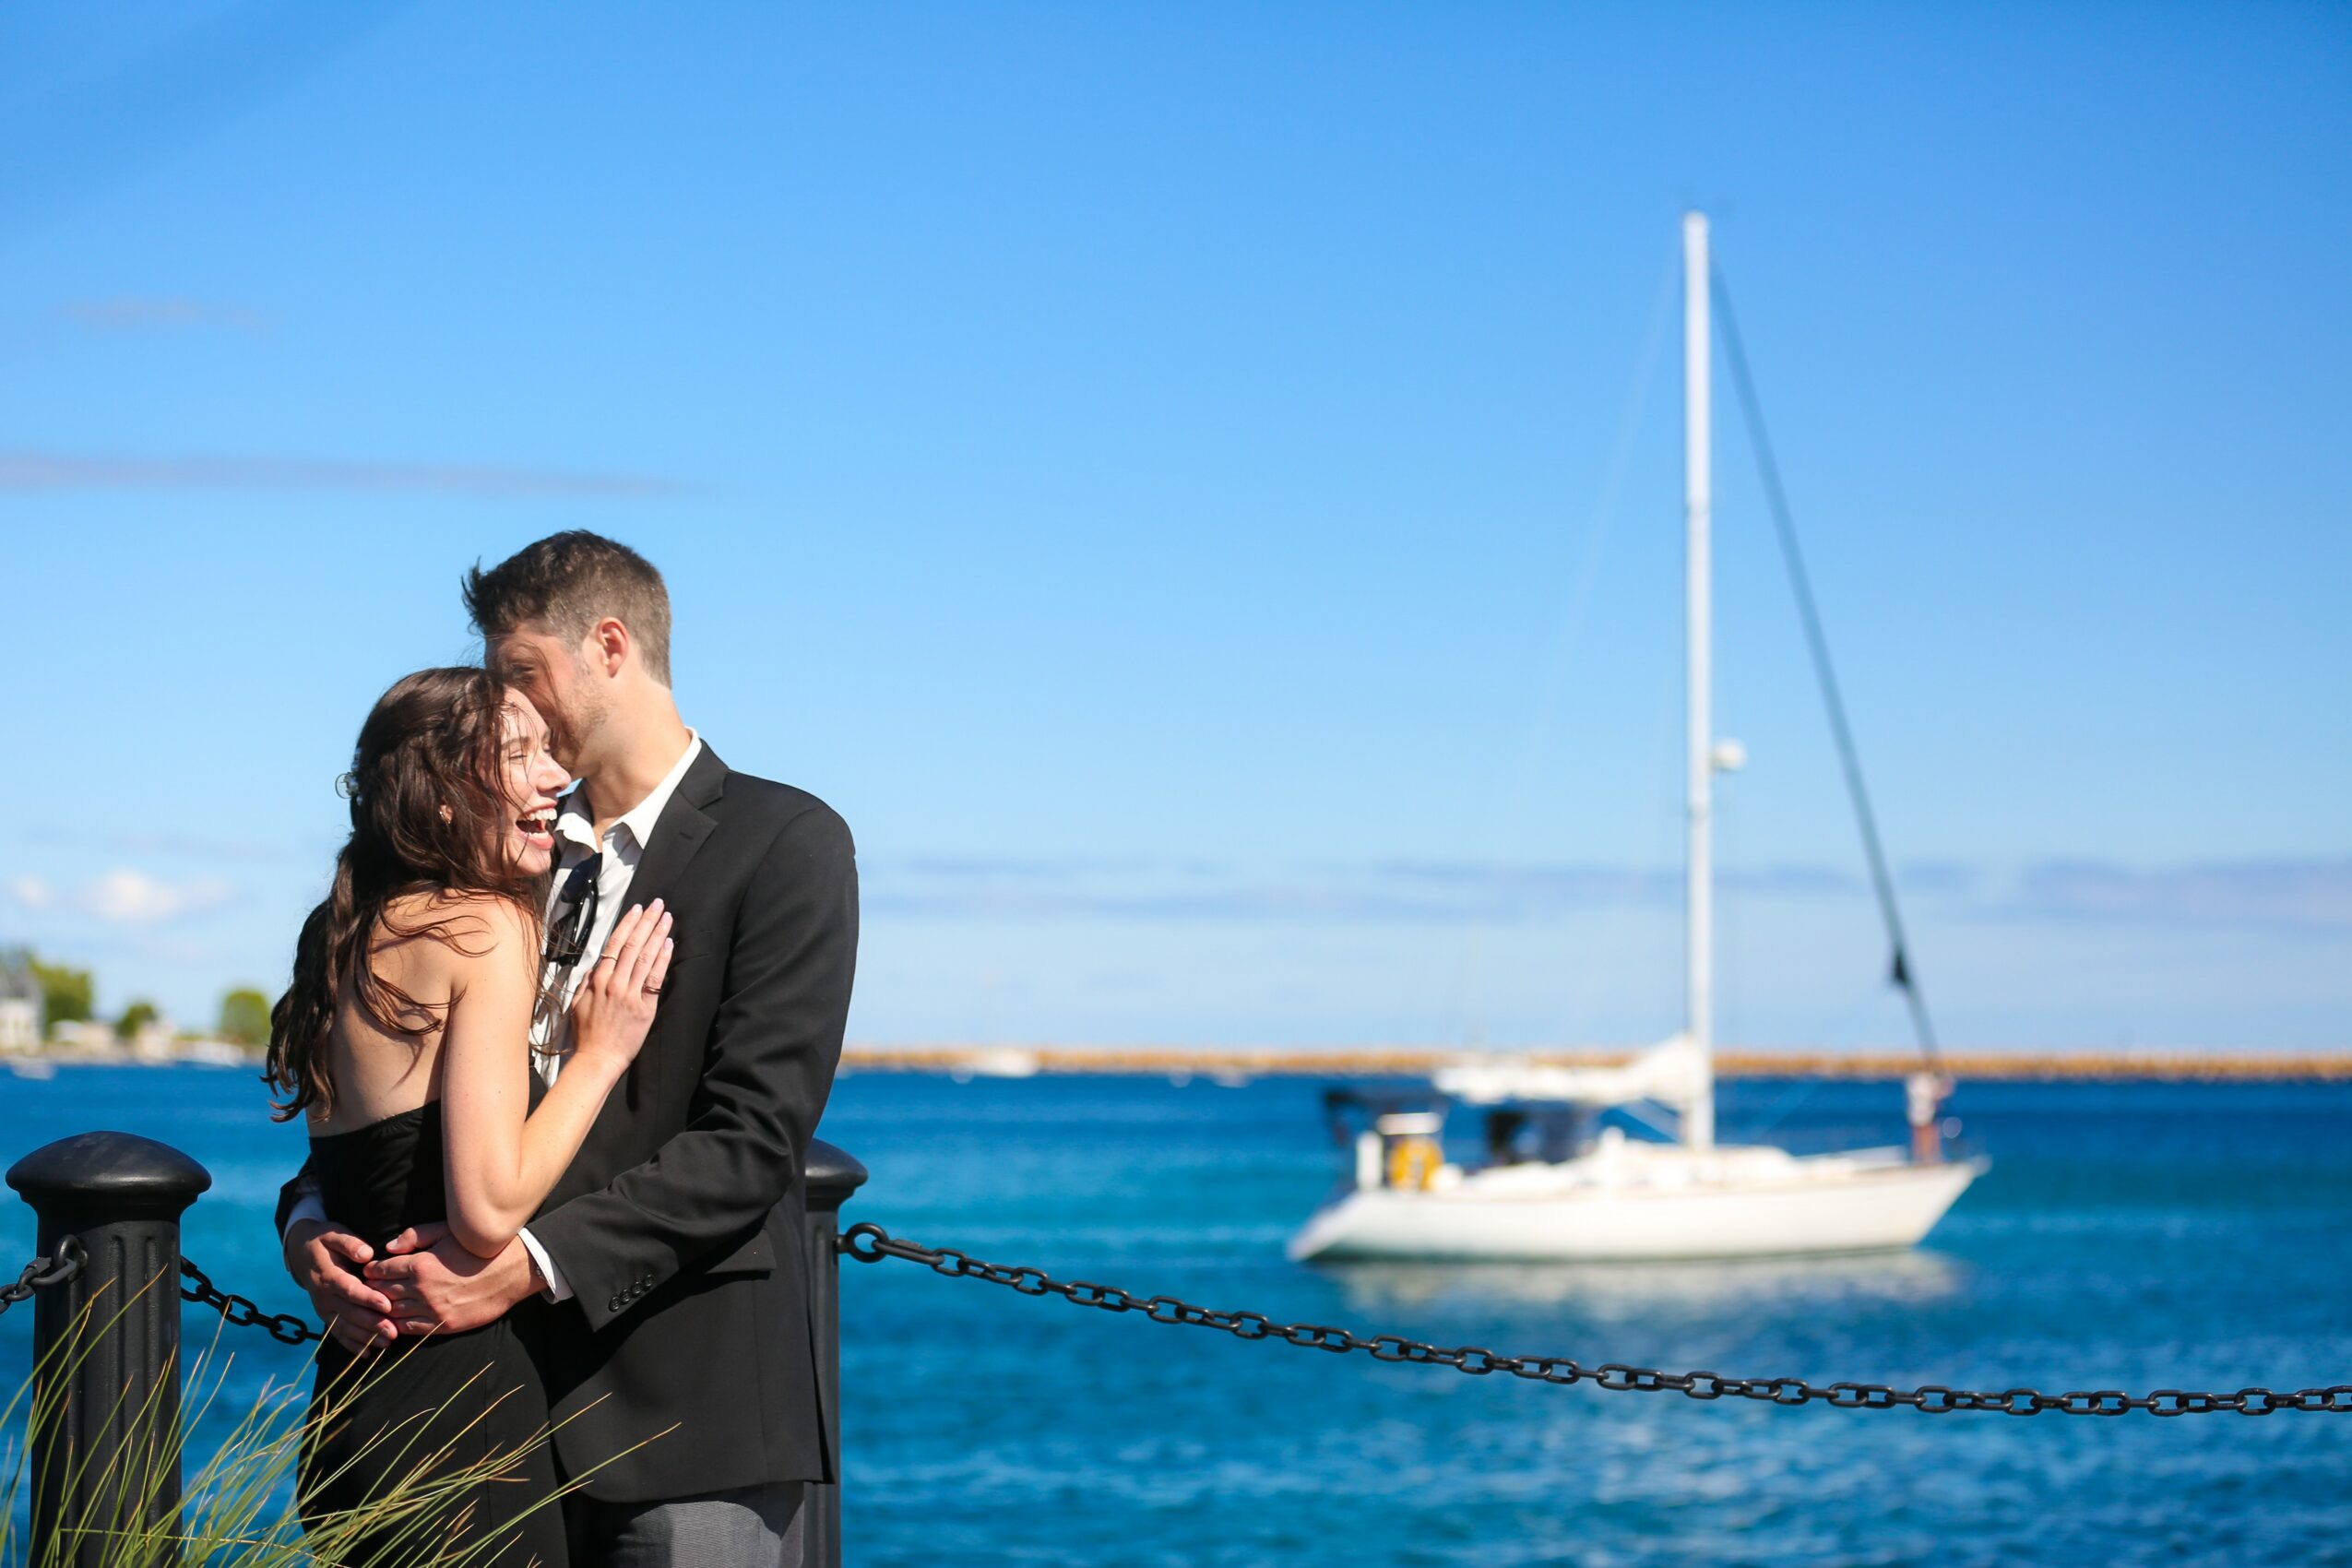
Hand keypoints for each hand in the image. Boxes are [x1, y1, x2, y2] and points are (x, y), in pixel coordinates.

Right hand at [284, 1217, 396, 1349]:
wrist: (301, 1253)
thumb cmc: (325, 1241)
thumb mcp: (334, 1233)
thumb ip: (350, 1243)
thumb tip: (366, 1254)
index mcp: (329, 1276)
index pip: (349, 1290)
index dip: (367, 1298)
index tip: (386, 1305)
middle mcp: (324, 1296)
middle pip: (349, 1313)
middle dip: (372, 1323)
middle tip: (393, 1332)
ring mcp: (324, 1309)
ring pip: (344, 1327)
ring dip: (365, 1337)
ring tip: (386, 1343)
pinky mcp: (326, 1316)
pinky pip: (338, 1333)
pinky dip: (351, 1345)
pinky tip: (367, 1354)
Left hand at [364, 1221, 539, 1335]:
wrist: (510, 1272)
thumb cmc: (478, 1249)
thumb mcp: (447, 1232)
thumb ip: (415, 1236)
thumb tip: (388, 1247)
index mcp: (420, 1264)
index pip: (382, 1270)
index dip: (372, 1270)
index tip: (369, 1271)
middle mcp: (422, 1289)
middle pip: (383, 1293)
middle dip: (373, 1290)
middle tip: (366, 1290)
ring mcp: (432, 1309)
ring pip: (394, 1313)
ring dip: (383, 1310)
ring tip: (376, 1307)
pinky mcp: (443, 1324)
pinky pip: (411, 1329)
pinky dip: (399, 1325)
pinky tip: (395, 1321)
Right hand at [568, 899, 674, 1071]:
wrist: (597, 1058)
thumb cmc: (587, 1033)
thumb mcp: (578, 1003)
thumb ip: (587, 981)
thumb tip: (596, 965)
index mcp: (597, 980)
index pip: (614, 944)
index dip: (628, 924)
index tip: (637, 909)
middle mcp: (614, 983)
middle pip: (633, 945)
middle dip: (647, 922)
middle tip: (658, 905)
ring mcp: (630, 994)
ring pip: (646, 957)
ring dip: (658, 934)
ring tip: (667, 918)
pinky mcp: (645, 1007)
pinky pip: (655, 978)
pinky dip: (663, 959)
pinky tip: (669, 944)